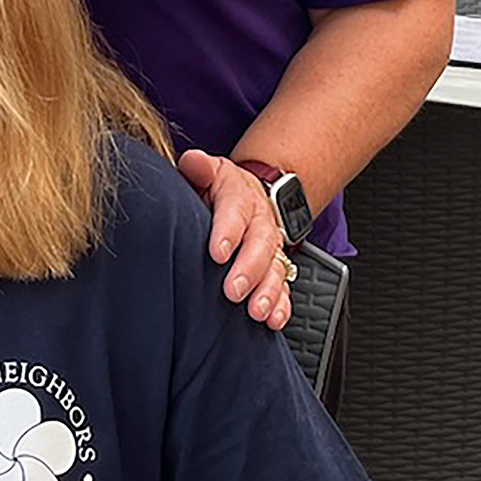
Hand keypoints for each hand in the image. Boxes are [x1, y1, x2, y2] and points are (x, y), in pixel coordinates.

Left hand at [175, 149, 292, 331]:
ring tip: (256, 311)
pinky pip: (285, 286)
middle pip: (261, 243)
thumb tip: (194, 162)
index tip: (217, 252)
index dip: (228, 231)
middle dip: (250, 268)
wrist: (247, 193)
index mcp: (240, 195)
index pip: (236, 210)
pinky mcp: (277, 266)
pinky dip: (282, 305)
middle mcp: (261, 220)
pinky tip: (274, 319)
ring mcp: (272, 245)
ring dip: (268, 291)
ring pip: (276, 268)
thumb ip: (198, 168)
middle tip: (234, 290)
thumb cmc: (216, 189)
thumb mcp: (206, 173)